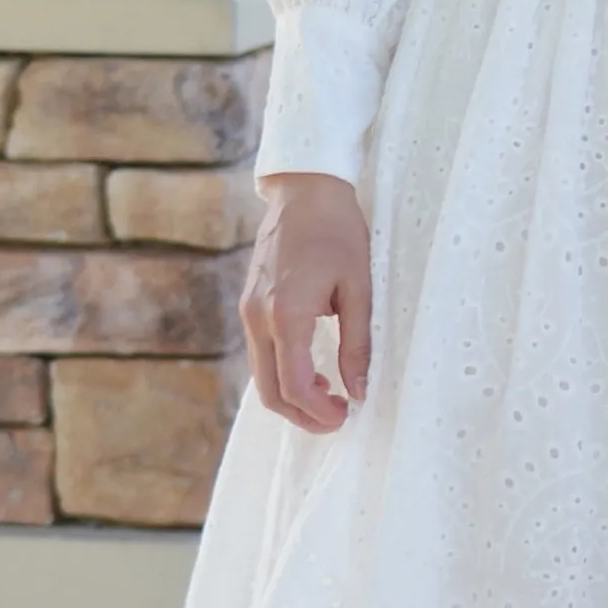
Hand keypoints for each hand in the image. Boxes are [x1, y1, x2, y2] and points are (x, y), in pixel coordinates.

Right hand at [243, 172, 372, 431]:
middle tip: (337, 417)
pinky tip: (312, 369)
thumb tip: (359, 390)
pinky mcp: (249, 305)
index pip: (295, 386)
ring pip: (261, 376)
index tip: (347, 414)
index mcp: (286, 314)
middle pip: (271, 391)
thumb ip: (357, 343)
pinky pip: (260, 355)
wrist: (304, 190)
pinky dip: (282, 373)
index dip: (319, 412)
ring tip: (330, 394)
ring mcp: (248, 312)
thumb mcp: (359, 287)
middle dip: (303, 415)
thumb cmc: (337, 231)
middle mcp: (258, 317)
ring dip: (292, 396)